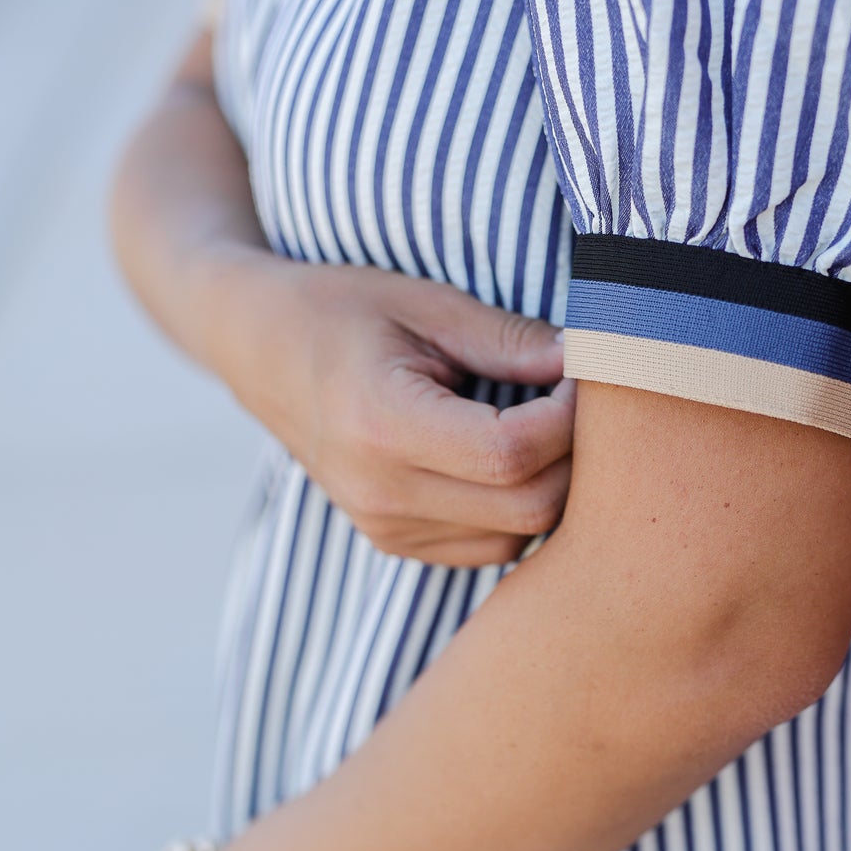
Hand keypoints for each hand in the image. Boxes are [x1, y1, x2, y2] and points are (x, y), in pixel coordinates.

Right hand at [209, 252, 575, 566]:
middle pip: (530, 507)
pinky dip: (517, 508)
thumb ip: (508, 338)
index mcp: (382, 424)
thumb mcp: (425, 302)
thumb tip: (591, 360)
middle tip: (579, 401)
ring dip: (551, 486)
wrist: (259, 351)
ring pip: (520, 536)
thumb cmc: (340, 310)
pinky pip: (491, 547)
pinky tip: (507, 457)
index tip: (582, 374)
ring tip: (543, 424)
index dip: (568, 418)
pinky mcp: (395, 543)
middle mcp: (381, 493)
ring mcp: (386, 528)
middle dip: (574, 456)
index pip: (512, 452)